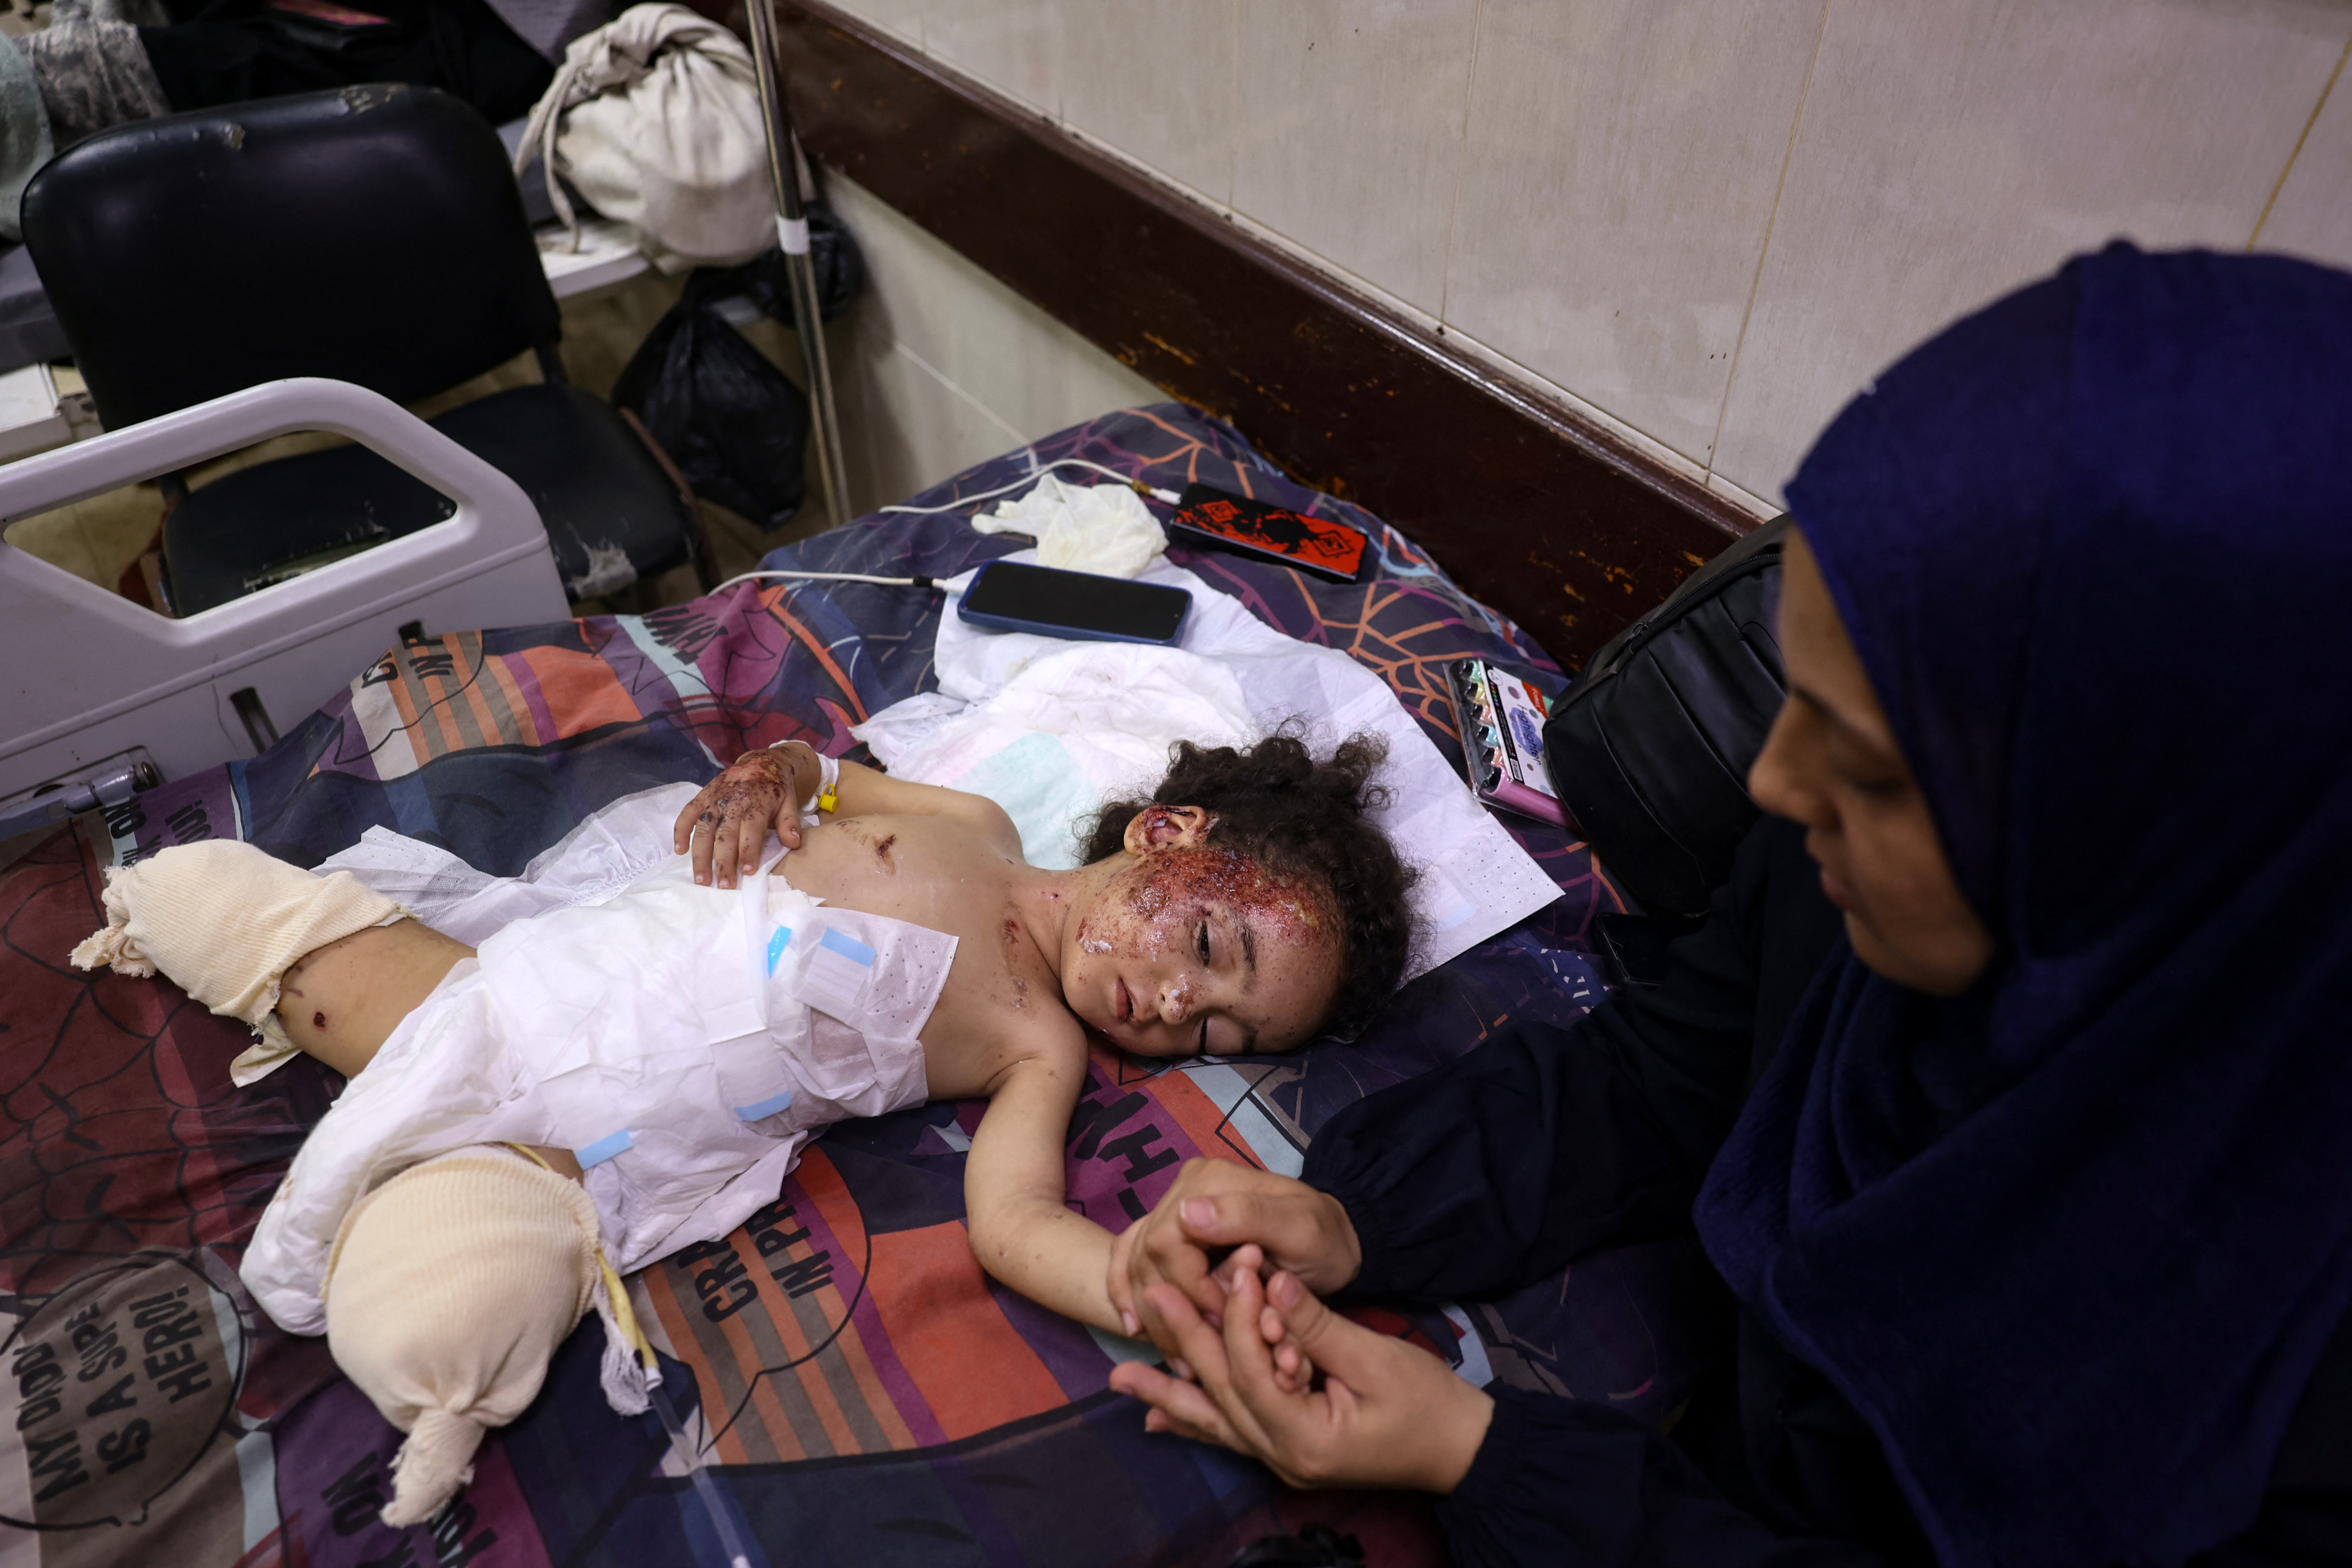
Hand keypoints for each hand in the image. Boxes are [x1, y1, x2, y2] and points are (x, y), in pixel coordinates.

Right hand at [674, 745, 805, 887]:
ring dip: (700, 854)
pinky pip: (687, 813)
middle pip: (725, 834)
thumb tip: (794, 843)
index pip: (751, 829)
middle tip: (723, 886)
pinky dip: (680, 831)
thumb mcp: (789, 801)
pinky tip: (679, 851)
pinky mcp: (702, 796)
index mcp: (755, 803)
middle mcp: (732, 802)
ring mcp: (714, 799)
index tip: (748, 872)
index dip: (748, 850)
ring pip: (704, 829)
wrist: (761, 761)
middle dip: (723, 861)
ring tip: (701, 879)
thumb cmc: (775, 788)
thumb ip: (790, 822)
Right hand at [1105, 1158, 1361, 1338]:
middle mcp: (1184, 1190)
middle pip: (1148, 1256)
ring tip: (1177, 1356)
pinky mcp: (1170, 1233)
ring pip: (1136, 1264)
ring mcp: (1173, 1210)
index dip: (1189, 1290)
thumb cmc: (1323, 1240)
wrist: (1334, 1243)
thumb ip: (1249, 1217)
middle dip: (1169, 1309)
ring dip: (1151, 1312)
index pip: (1170, 1243)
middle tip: (1196, 1353)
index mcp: (1210, 1181)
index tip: (1221, 1323)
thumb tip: (1187, 1213)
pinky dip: (1126, 1292)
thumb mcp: (1301, 1228)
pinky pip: (1129, 1259)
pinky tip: (1134, 1326)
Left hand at [1108, 1253, 1492, 1494]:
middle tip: (1149, 1299)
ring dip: (1170, 1394)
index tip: (1233, 1265)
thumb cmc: (1431, 1406)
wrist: (1463, 1451)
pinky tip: (1160, 1422)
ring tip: (1122, 1376)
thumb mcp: (1377, 1359)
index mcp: (1305, 1437)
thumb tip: (1269, 1282)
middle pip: (1221, 1394)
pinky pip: (1233, 1436)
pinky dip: (1197, 1423)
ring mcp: (1283, 1461)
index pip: (1250, 1371)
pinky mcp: (1289, 1452)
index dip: (1237, 1316)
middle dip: (1185, 1344)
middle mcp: (1283, 1457)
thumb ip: (1317, 1326)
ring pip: (1216, 1421)